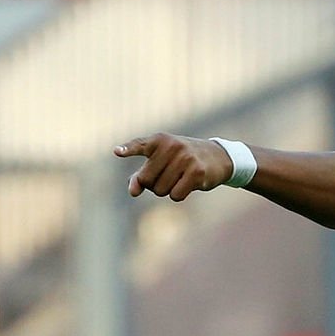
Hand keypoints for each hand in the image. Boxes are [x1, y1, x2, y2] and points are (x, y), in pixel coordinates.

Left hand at [114, 133, 232, 200]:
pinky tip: (188, 184)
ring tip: (180, 178)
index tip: (117, 152)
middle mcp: (172, 146)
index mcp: (160, 140)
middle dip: (154, 185)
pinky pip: (176, 195)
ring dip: (167, 190)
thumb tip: (133, 192)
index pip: (140, 145)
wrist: (217, 156)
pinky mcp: (197, 172)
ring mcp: (185, 158)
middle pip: (147, 180)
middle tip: (169, 175)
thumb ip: (141, 175)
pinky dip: (179, 195)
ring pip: (161, 190)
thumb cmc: (183, 159)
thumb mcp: (161, 162)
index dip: (128, 149)